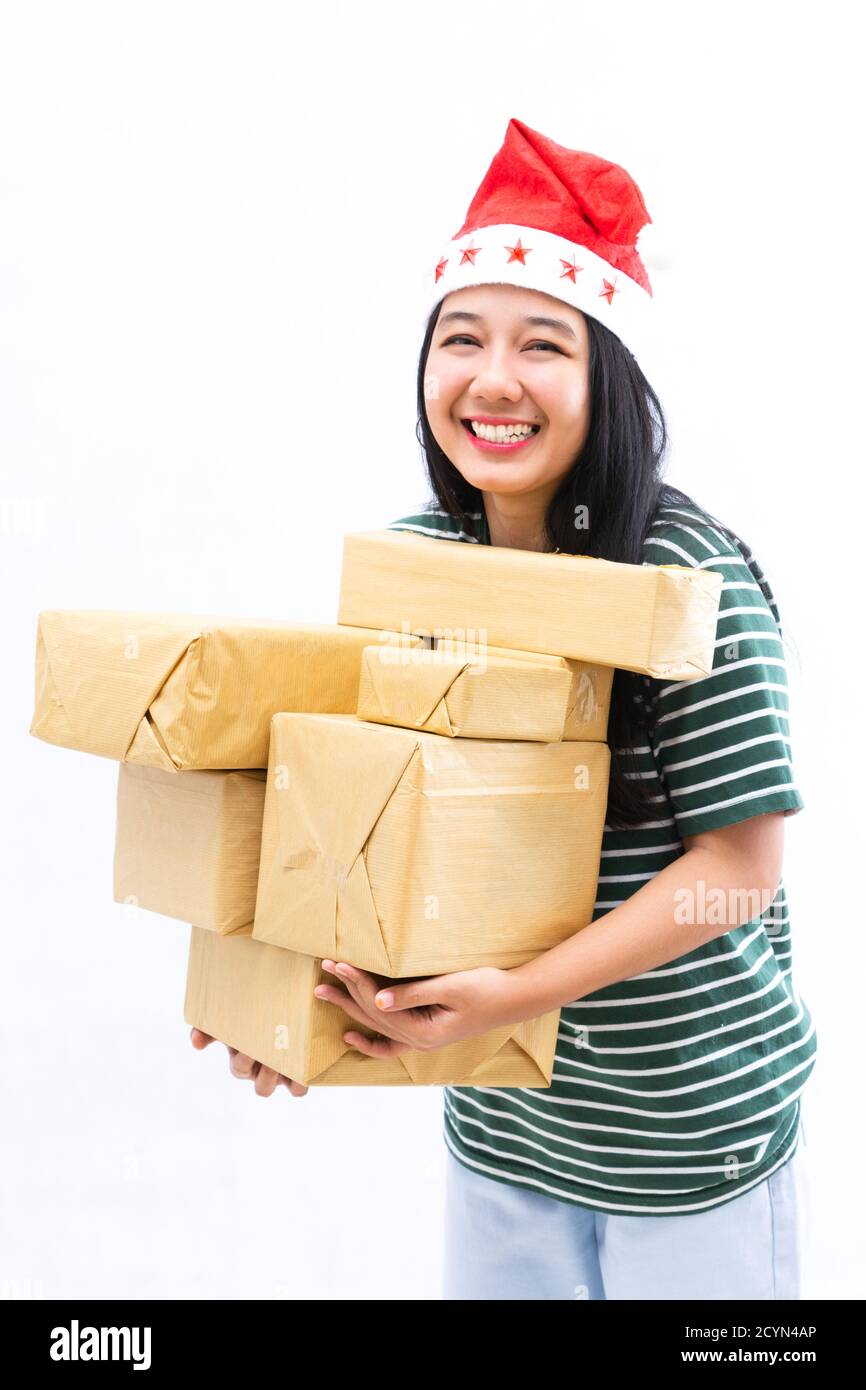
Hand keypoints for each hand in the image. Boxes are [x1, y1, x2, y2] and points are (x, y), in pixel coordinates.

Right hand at [189, 1027, 308, 1097]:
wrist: (281, 1006)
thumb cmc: (249, 1017)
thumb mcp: (228, 1020)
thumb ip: (208, 1028)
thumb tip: (195, 1042)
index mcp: (243, 1061)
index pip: (239, 1069)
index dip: (242, 1062)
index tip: (247, 1048)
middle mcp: (261, 1072)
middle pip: (261, 1087)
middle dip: (264, 1073)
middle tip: (268, 1056)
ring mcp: (281, 1076)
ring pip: (280, 1089)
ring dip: (280, 1079)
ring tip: (285, 1062)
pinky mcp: (301, 1075)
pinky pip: (299, 1089)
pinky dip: (301, 1081)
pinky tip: (305, 1064)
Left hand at [313, 959, 525, 1059]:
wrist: (514, 999)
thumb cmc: (486, 988)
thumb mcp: (450, 987)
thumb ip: (412, 995)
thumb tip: (377, 1000)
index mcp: (424, 1032)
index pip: (379, 1005)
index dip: (357, 983)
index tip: (339, 963)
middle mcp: (419, 1041)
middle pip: (373, 1016)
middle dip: (346, 993)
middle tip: (323, 973)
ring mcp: (422, 1041)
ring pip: (377, 1025)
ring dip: (351, 1007)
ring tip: (326, 992)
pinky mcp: (426, 1033)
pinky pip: (391, 1042)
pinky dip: (370, 1041)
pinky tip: (352, 1035)